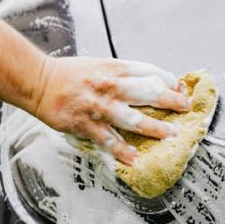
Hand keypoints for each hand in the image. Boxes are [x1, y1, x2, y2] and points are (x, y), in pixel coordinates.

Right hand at [33, 57, 191, 164]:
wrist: (38, 81)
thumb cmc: (69, 75)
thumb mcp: (99, 65)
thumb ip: (123, 75)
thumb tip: (149, 84)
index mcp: (113, 68)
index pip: (148, 72)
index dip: (168, 81)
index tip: (181, 91)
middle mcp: (108, 85)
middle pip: (146, 92)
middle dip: (170, 101)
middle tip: (186, 110)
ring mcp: (98, 106)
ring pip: (131, 118)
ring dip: (153, 128)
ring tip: (170, 136)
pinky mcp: (86, 124)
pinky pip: (107, 139)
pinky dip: (121, 150)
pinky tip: (134, 158)